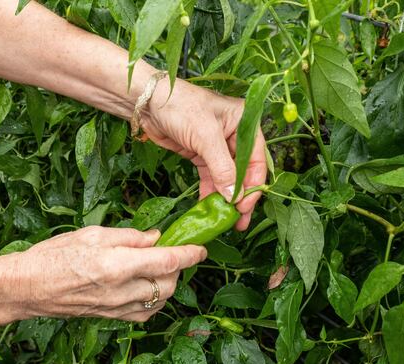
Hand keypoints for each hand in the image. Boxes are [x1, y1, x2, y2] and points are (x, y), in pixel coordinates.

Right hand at [3, 226, 205, 321]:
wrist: (27, 287)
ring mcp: (116, 308)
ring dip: (168, 285)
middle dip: (179, 268)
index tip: (200, 248)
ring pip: (160, 301)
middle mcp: (120, 290)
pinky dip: (154, 300)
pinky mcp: (110, 317)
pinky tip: (147, 287)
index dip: (189, 254)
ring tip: (160, 269)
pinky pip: (144, 314)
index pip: (167, 261)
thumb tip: (156, 238)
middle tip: (173, 253)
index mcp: (116, 264)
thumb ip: (129, 237)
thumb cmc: (54, 255)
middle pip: (169, 284)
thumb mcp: (91, 234)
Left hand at [143, 79, 266, 230]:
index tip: (245, 206)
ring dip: (225, 198)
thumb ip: (222, 167)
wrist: (147, 102)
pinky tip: (208, 208)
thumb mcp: (205, 136)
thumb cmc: (180, 107)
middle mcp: (234, 134)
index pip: (256, 159)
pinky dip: (209, 192)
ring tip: (225, 221)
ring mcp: (217, 146)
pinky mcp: (200, 154)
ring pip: (227, 177)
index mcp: (244, 122)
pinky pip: (210, 177)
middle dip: (241, 196)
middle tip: (240, 222)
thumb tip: (234, 195)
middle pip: (244, 171)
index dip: (253, 185)